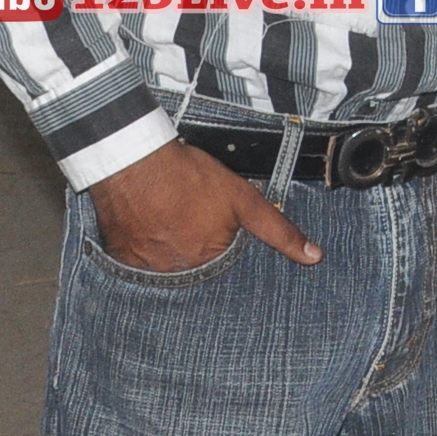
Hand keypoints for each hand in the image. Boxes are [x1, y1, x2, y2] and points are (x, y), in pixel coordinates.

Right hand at [86, 140, 318, 273]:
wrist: (135, 161)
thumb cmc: (189, 176)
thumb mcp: (244, 199)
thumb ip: (278, 230)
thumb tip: (314, 257)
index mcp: (210, 263)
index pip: (224, 263)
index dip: (220, 239)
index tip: (209, 221)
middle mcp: (179, 274)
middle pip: (195, 264)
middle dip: (193, 243)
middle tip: (186, 212)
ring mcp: (147, 270)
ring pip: (166, 263)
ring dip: (168, 244)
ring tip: (167, 214)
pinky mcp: (122, 260)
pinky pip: (137, 261)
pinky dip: (143, 245)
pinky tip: (147, 222)